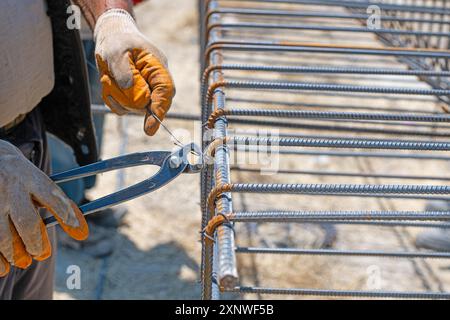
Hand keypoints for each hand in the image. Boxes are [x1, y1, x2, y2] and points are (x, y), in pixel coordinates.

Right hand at [0, 140, 87, 276]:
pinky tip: (3, 267)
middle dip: (36, 242)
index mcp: (31, 177)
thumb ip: (47, 197)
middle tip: (41, 254)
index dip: (67, 216)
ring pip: (3, 234)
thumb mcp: (33, 176)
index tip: (80, 232)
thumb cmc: (16, 172)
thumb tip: (72, 222)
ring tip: (22, 261)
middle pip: (27, 221)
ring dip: (14, 252)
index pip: (54, 198)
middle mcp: (12, 188)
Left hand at [94, 9, 175, 135]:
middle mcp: (155, 84)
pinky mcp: (134, 98)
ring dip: (116, 96)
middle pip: (149, 105)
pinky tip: (108, 81)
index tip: (150, 128)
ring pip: (133, 109)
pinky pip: (122, 108)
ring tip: (107, 75)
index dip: (159, 110)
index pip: (165, 92)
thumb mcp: (117, 51)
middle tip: (108, 79)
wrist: (113, 38)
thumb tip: (132, 92)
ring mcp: (145, 92)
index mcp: (158, 69)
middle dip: (126, 99)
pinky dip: (111, 98)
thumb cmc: (118, 42)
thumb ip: (124, 70)